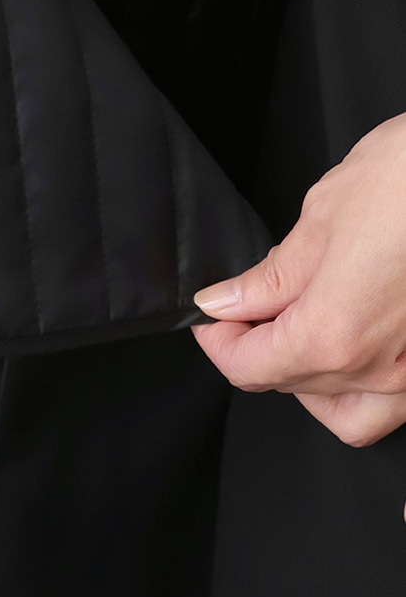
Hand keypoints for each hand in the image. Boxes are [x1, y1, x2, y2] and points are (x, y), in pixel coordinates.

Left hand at [192, 112, 405, 463]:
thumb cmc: (403, 183)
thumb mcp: (319, 222)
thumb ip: (270, 277)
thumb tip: (225, 301)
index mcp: (334, 332)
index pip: (250, 368)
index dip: (218, 342)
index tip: (211, 317)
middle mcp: (379, 367)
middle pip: (293, 388)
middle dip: (255, 352)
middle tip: (241, 311)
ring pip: (346, 413)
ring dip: (307, 383)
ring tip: (291, 331)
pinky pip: (391, 406)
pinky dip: (358, 391)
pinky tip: (341, 350)